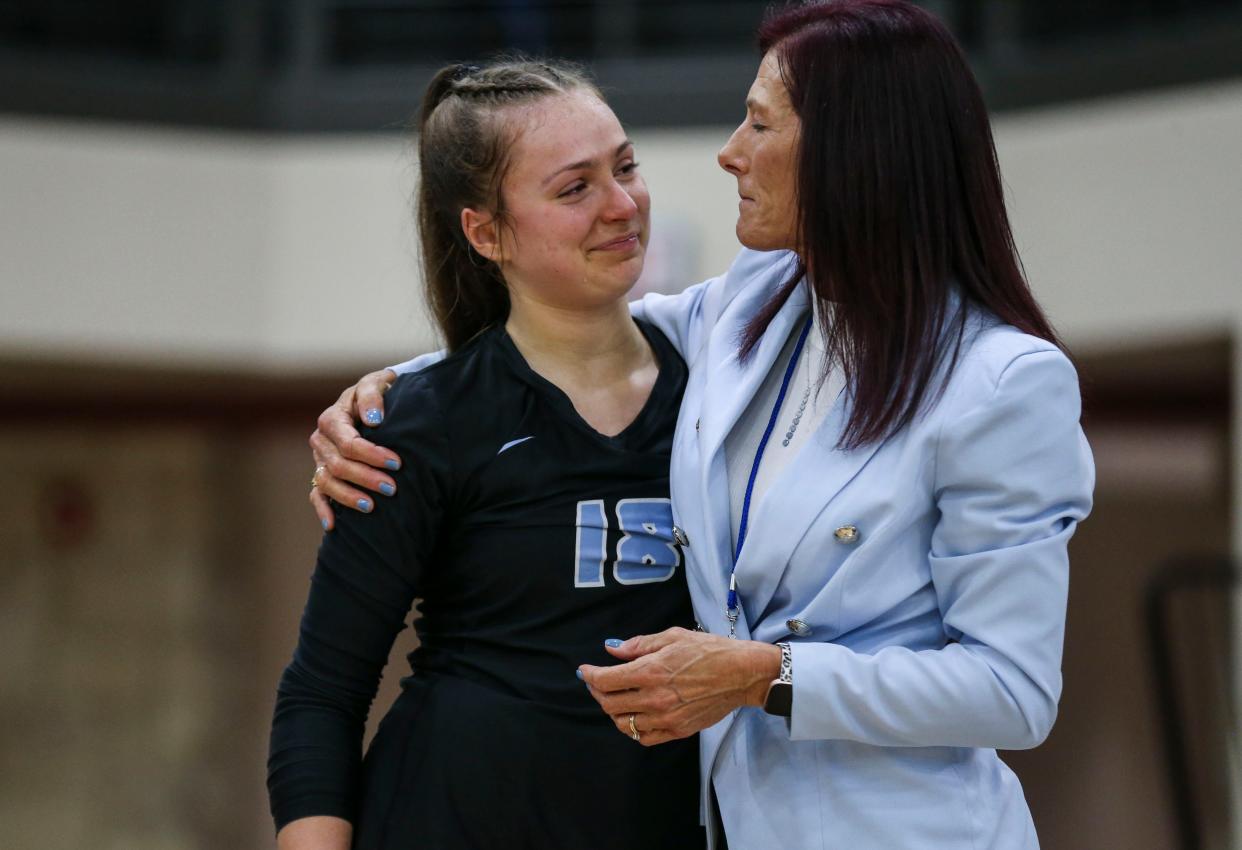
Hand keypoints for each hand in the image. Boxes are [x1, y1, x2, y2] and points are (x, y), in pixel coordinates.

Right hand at [308, 368, 401, 529]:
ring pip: (327, 483)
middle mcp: (321, 440)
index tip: (397, 463)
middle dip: (366, 478)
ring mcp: (320, 460)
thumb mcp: (378, 383)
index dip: (372, 455)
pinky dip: (323, 510)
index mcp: (332, 418)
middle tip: (392, 488)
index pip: (349, 443)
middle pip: (338, 466)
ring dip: (348, 496)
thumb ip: (373, 395)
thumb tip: (373, 419)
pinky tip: (334, 525)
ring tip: (372, 507)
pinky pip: (316, 494)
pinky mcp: (322, 474)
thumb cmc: (379, 393)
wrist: (375, 402)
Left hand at [578, 628, 781, 745]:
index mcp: (651, 671)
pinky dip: (632, 728)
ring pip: (623, 723)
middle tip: (597, 683)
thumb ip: (639, 645)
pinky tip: (633, 716)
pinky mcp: (678, 730)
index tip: (585, 671)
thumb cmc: (710, 650)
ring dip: (613, 711)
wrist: (742, 674)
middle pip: (610, 703)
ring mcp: (666, 717)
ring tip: (614, 699)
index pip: (606, 681)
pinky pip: (644, 737)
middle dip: (598, 692)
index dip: (590, 676)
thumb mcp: (673, 637)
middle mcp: (655, 698)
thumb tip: (611, 649)